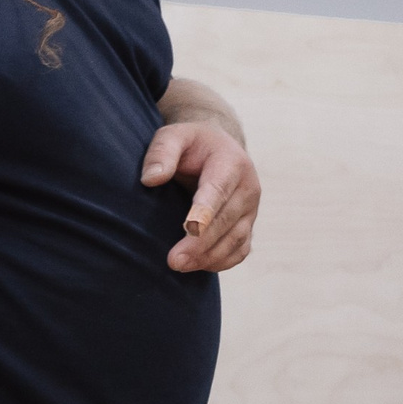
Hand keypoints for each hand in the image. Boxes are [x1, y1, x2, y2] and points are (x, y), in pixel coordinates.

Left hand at [140, 121, 259, 271]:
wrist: (218, 148)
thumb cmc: (191, 144)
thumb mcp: (173, 136)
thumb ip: (161, 152)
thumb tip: (151, 179)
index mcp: (230, 163)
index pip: (218, 190)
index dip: (205, 212)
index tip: (189, 229)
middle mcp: (247, 187)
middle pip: (226, 220)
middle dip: (201, 243)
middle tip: (174, 261)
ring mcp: (250, 209)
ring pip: (236, 239)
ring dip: (210, 257)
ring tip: (180, 267)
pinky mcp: (247, 225)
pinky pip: (241, 249)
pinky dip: (223, 261)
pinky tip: (199, 267)